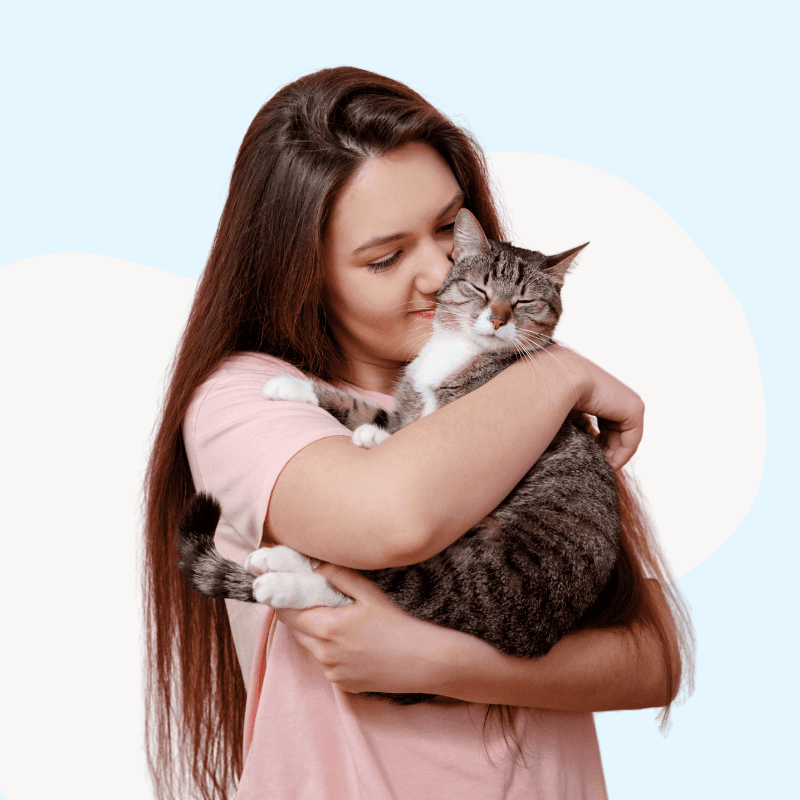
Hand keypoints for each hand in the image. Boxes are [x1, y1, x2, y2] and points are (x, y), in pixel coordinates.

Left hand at [274, 562, 460, 694]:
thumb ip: (338, 576)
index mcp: (326, 628)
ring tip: (341, 622)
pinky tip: (355, 643)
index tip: (282, 588)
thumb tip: (314, 566)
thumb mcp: (368, 593)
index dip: (282, 599)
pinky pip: (328, 664)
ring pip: (312, 648)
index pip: (287, 613)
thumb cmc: (397, 624)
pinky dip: (332, 652)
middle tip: (314, 600)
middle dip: (299, 615)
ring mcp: (332, 672)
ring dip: (316, 633)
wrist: (422, 661)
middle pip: (296, 631)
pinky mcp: (343, 685)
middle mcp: (324, 654)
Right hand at [560, 346, 644, 469]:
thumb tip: (571, 449)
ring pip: (624, 436)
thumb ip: (573, 427)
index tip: (583, 460)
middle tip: (592, 468)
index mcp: (594, 390)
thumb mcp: (563, 415)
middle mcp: (611, 393)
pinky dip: (621, 455)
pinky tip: (606, 465)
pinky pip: (632, 439)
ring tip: (597, 468)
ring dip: (612, 455)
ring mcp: (625, 399)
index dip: (593, 444)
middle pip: (613, 431)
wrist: (558, 379)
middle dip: (604, 451)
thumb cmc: (550, 394)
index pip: (600, 422)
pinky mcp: (634, 408)